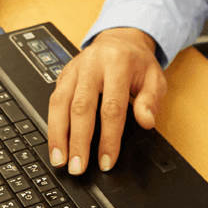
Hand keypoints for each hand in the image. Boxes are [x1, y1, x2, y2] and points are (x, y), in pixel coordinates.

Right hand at [47, 27, 164, 174]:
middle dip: (78, 140)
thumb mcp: (154, 78)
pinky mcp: (63, 74)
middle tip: (78, 167)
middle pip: (81, 107)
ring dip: (58, 134)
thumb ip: (150, 100)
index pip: (111, 107)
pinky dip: (52, 123)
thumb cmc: (137, 63)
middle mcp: (92, 65)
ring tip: (60, 160)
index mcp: (117, 64)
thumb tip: (146, 122)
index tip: (106, 161)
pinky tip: (55, 142)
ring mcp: (74, 69)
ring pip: (60, 103)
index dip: (108, 137)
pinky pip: (54, 100)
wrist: (120, 40)